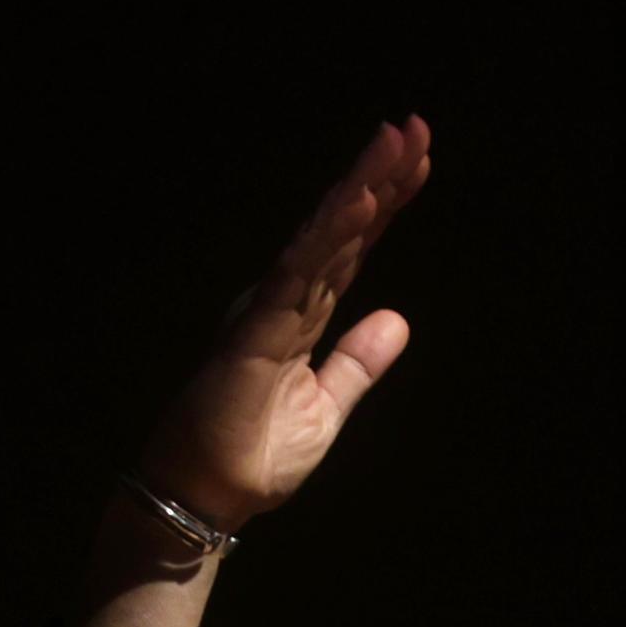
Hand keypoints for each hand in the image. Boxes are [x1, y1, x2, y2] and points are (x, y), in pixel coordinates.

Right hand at [136, 115, 430, 533]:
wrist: (206, 498)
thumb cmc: (253, 457)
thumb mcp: (326, 407)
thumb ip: (358, 362)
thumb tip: (398, 320)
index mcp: (302, 315)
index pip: (351, 250)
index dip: (384, 205)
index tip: (419, 161)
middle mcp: (284, 300)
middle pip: (340, 229)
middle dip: (378, 178)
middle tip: (415, 127)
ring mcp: (268, 310)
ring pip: (321, 238)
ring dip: (358, 189)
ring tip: (394, 145)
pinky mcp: (254, 331)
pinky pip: (298, 274)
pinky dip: (329, 237)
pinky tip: (358, 204)